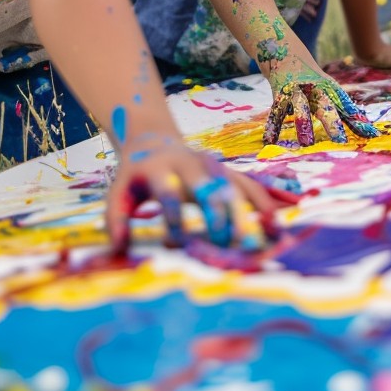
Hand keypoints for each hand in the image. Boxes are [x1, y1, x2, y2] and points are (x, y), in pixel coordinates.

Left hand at [106, 129, 282, 255]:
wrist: (154, 140)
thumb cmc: (136, 175)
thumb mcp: (119, 191)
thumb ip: (115, 219)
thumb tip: (117, 250)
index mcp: (161, 168)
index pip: (169, 193)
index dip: (173, 218)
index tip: (175, 245)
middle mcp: (191, 164)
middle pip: (208, 186)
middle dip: (218, 213)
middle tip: (224, 243)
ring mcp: (212, 165)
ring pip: (233, 186)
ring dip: (248, 211)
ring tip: (263, 238)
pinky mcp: (226, 171)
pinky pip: (248, 185)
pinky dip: (262, 203)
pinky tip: (275, 224)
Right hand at [264, 54, 377, 144]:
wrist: (286, 56)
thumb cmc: (315, 83)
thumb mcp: (333, 94)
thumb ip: (350, 115)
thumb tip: (372, 134)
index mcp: (331, 90)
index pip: (347, 106)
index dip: (357, 120)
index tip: (370, 135)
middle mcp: (315, 90)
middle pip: (325, 107)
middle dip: (332, 123)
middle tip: (340, 141)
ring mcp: (297, 92)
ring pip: (300, 108)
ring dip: (303, 124)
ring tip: (306, 144)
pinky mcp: (280, 96)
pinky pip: (276, 112)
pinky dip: (273, 126)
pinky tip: (270, 140)